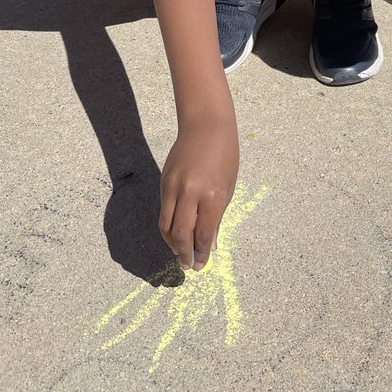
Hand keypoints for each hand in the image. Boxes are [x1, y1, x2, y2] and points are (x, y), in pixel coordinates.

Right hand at [159, 119, 238, 270]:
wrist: (206, 126)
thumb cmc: (224, 156)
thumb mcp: (228, 188)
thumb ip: (216, 217)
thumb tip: (209, 244)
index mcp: (212, 195)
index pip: (202, 234)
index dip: (200, 254)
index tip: (200, 266)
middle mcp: (190, 192)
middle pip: (181, 234)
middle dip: (184, 254)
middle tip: (187, 266)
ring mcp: (174, 186)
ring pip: (166, 225)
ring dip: (172, 243)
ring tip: (179, 252)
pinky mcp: (164, 181)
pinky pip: (163, 210)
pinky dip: (168, 226)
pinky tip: (175, 232)